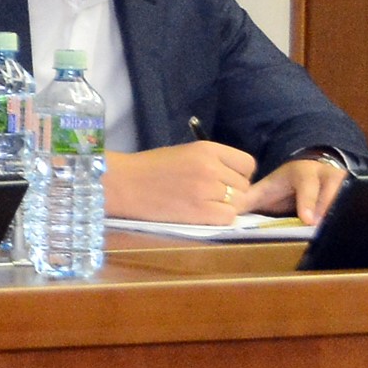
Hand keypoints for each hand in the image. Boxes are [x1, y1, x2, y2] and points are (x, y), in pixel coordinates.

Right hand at [100, 140, 257, 223]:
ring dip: (225, 206)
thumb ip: (213, 163)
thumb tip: (237, 182)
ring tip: (203, 204)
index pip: (247, 164)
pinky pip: (228, 218)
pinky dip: (218, 218)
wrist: (121, 184)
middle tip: (208, 194)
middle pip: (244, 185)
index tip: (225, 179)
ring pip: (239, 203)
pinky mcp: (202, 212)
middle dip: (231, 191)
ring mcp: (208, 190)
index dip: (239, 174)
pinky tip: (201, 214)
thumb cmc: (149, 168)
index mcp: (207, 149)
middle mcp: (212, 167)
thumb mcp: (185, 154)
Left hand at [244, 155, 349, 224]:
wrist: (310, 173)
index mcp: (302, 172)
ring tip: (341, 231)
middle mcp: (326, 174)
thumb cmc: (285, 186)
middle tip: (324, 228)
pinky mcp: (356, 192)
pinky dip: (354, 216)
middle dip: (329, 209)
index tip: (308, 220)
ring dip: (344, 213)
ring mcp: (345, 182)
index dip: (308, 201)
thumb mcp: (267, 189)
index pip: (306, 184)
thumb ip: (248, 199)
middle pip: (333, 191)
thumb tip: (226, 210)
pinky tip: (352, 231)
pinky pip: (358, 204)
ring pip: (350, 197)